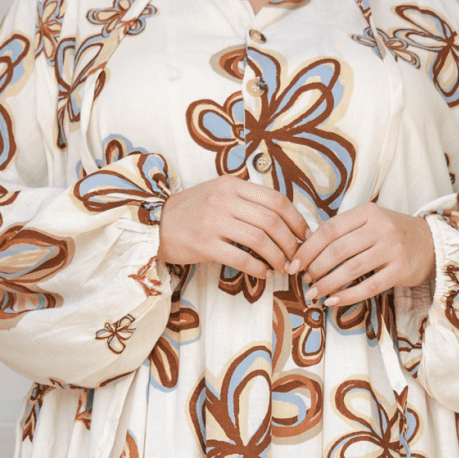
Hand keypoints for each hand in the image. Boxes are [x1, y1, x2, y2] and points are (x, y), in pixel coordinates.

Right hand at [159, 177, 309, 282]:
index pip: (275, 199)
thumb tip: (283, 218)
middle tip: (295, 256)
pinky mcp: (204, 244)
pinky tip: (263, 273)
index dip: (296, 219)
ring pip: (260, 240)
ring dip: (277, 257)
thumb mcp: (218, 193)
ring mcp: (213, 222)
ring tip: (282, 267)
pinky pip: (241, 258)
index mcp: (231, 184)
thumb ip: (247, 199)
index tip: (304, 235)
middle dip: (290, 242)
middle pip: (271, 221)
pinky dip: (258, 268)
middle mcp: (223, 199)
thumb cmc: (191, 211)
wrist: (154, 224)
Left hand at [291, 204, 435, 302]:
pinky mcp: (400, 270)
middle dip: (315, 268)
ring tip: (314, 294)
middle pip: (337, 250)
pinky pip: (368, 286)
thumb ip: (343, 231)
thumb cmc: (393, 234)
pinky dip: (347, 296)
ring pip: (350, 269)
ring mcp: (392, 249)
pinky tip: (333, 301)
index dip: (307, 249)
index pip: (329, 230)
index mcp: (368, 212)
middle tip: (304, 280)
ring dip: (327, 284)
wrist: (431, 243)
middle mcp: (381, 228)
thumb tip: (306, 246)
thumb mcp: (370, 222)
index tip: (293, 263)